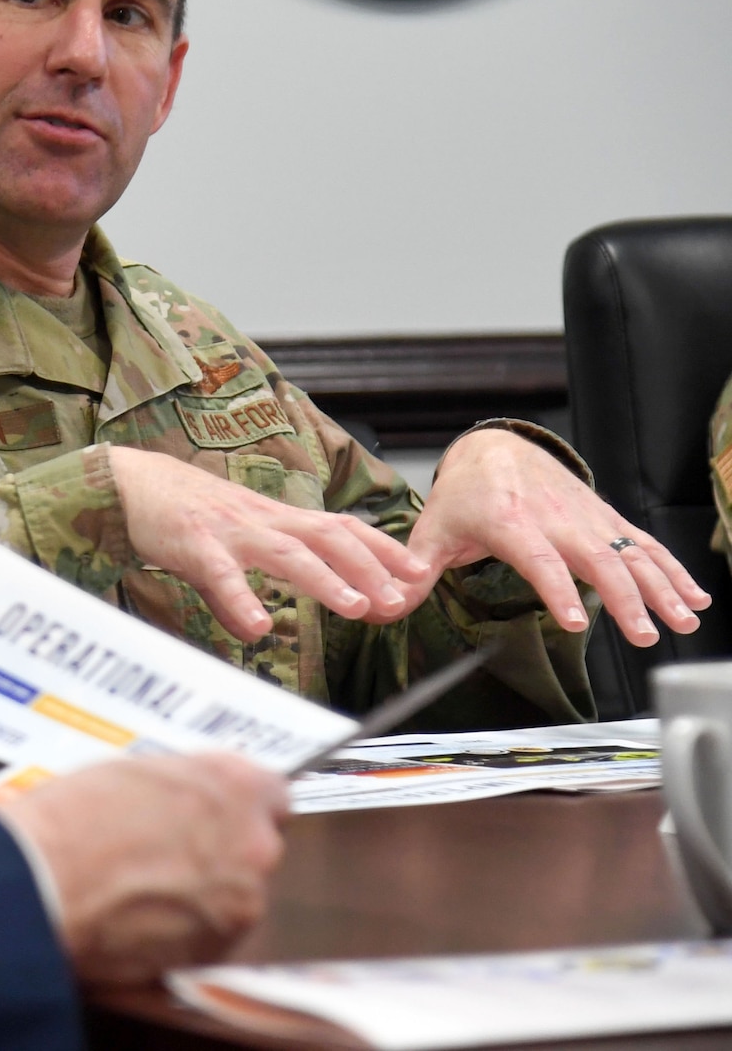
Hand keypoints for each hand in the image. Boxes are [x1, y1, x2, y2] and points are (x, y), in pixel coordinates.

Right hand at [0, 754, 288, 984]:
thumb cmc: (72, 820)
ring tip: (145, 890)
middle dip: (222, 852)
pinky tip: (141, 918)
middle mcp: (253, 844)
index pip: (272, 794)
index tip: (216, 815)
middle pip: (257, 848)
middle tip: (168, 852)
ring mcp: (241, 905)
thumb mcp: (134, 773)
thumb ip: (183, 787)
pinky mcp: (216, 953)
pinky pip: (212, 936)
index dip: (238, 807)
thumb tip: (189, 802)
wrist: (41, 882)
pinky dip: (186, 931)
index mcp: (234, 786)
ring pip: (235, 897)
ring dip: (204, 895)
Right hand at [108, 446, 431, 642]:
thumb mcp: (225, 546)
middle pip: (328, 537)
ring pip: (288, 553)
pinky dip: (242, 601)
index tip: (417, 573)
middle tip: (400, 599)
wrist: (129, 483)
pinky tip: (258, 628)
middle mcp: (262, 520)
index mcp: (273, 518)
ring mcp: (231, 531)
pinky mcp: (195, 544)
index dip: (381, 549)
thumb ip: (244, 589)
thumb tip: (257, 631)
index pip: (339, 527)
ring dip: (326, 580)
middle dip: (370, 568)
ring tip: (356, 607)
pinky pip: (223, 575)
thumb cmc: (180, 514)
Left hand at [410, 429, 711, 646]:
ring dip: (662, 586)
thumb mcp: (432, 530)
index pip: (538, 559)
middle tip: (646, 634)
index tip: (576, 621)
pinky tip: (694, 596)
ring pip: (629, 551)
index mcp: (510, 522)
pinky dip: (672, 567)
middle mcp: (555, 517)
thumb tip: (386, 606)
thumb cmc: (463, 494)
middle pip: (597, 559)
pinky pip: (642, 542)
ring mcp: (585, 516)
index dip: (557, 589)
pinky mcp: (604, 516)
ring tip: (685, 619)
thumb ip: (413, 570)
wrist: (495, 447)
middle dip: (627, 597)